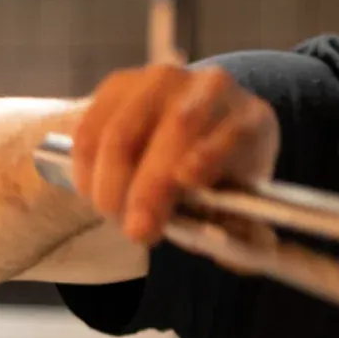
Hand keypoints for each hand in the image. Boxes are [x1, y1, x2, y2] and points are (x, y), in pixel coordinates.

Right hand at [70, 64, 279, 243]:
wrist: (200, 133)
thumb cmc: (222, 178)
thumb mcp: (242, 207)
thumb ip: (242, 233)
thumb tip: (233, 257)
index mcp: (251, 119)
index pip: (235, 130)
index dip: (210, 153)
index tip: (188, 181)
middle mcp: (209, 88)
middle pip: (175, 128)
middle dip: (150, 185)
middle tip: (137, 231)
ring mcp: (161, 80)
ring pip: (124, 129)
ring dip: (111, 180)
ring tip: (113, 217)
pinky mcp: (119, 85)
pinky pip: (92, 126)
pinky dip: (87, 166)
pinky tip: (94, 194)